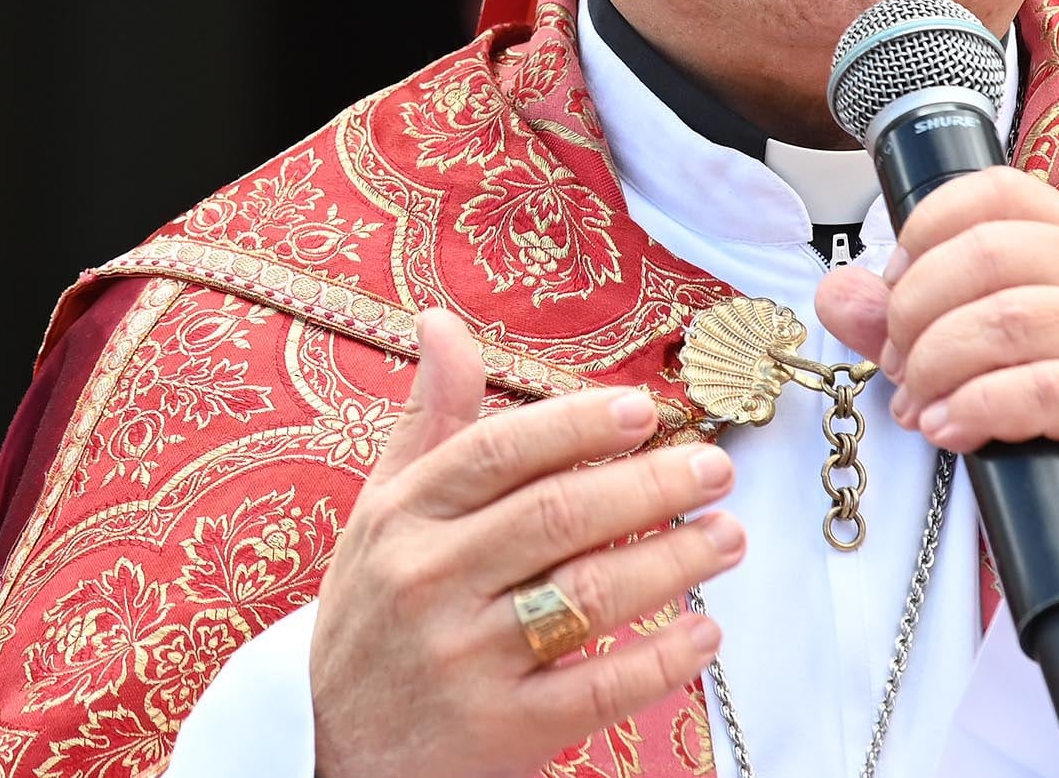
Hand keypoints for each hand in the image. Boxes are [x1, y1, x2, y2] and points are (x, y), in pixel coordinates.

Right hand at [307, 310, 741, 777]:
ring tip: (727, 538)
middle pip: (556, 516)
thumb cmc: (373, 614)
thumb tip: (443, 323)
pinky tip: (704, 632)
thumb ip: (428, 421)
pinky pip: (597, 688)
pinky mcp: (501, 729)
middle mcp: (430, 580)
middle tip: (713, 471)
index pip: (498, 451)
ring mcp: (465, 658)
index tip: (643, 410)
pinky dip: (661, 659)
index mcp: (403, 515)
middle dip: (649, 486)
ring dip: (671, 561)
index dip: (577, 425)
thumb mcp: (381, 509)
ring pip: (586, 597)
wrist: (332, 743)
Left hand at [814, 169, 1058, 587]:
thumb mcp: (1007, 351)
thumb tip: (837, 293)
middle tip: (900, 368)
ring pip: (1003, 321)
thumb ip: (919, 318)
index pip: (991, 192)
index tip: (896, 290)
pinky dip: (976, 409)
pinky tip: (954, 431)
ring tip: (921, 409)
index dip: (924, 232)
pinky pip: (1035, 389)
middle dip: (916, 313)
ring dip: (937, 368)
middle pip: (982, 255)